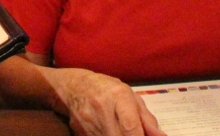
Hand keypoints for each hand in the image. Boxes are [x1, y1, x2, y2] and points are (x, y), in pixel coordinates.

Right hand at [52, 68, 166, 135]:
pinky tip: (110, 132)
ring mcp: (89, 123)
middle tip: (134, 134)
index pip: (131, 127)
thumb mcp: (129, 96)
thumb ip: (146, 118)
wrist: (72, 87)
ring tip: (121, 130)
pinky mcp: (80, 133)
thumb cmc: (106, 89)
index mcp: (118, 97)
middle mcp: (102, 110)